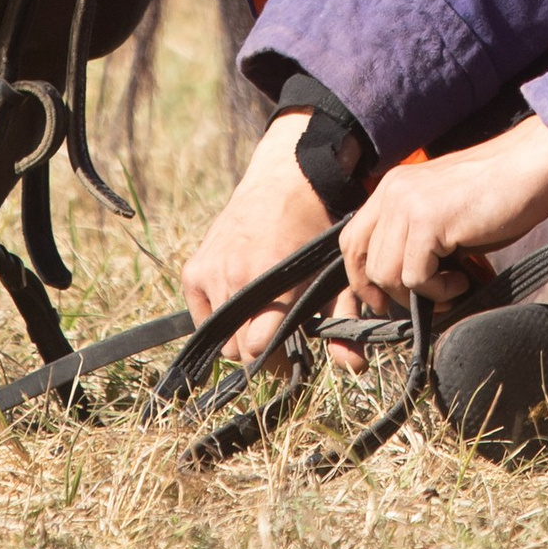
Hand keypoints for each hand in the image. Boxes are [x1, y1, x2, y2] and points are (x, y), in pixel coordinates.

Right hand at [183, 113, 332, 363]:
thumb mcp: (335, 273)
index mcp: (273, 280)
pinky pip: (202, 318)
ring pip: (219, 338)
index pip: (257, 349)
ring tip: (263, 316)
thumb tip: (354, 367)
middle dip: (261, 352)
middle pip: (238, 350)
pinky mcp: (193, 269)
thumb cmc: (316, 229)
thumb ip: (344, 321)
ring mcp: (210, 272)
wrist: (286, 181)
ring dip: (240, 336)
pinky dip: (218, 319)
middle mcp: (235, 277)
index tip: (293, 354)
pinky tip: (241, 303)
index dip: (278, 360)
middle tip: (280, 335)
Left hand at [335, 117, 547, 318]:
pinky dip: (439, 290)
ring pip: (386, 275)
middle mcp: (392, 192)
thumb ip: (417, 237)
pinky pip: (415, 278)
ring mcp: (407, 205)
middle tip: (423, 303)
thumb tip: (403, 287)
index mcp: (392, 187)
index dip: (362, 278)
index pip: (353, 240)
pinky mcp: (428, 221)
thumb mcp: (443, 212)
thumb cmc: (498, 192)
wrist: (532, 165)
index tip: (385, 301)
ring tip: (454, 283)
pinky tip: (463, 278)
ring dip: (420, 293)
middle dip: (386, 293)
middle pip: (362, 261)